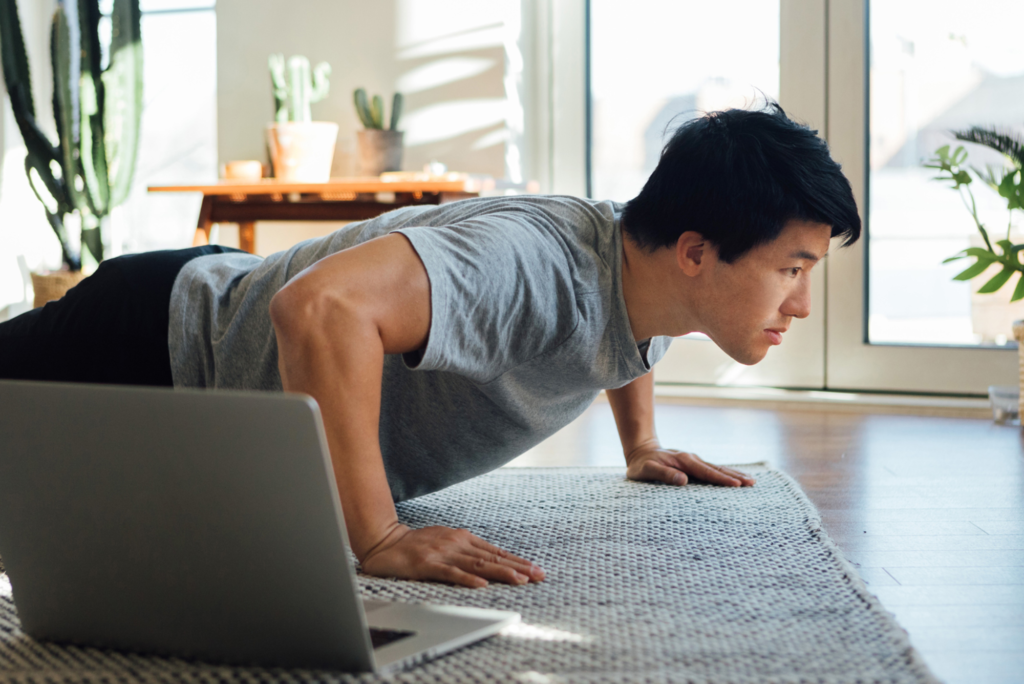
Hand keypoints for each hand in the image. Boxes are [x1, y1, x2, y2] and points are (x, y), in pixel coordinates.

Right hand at [360, 524, 545, 587]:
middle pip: (492, 558)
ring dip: (500, 572)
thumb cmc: (417, 544)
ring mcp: (443, 553)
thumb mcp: (446, 542)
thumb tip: (491, 560)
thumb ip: (466, 551)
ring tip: (519, 580)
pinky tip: (482, 585)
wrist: (384, 542)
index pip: (495, 552)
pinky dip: (467, 579)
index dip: (517, 560)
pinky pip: (451, 573)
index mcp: (462, 538)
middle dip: (517, 567)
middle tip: (538, 575)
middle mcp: (456, 543)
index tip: (536, 569)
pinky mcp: (428, 564)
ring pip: (477, 565)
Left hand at [625, 441, 755, 487]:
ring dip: (734, 474)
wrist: (640, 451)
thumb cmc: (641, 465)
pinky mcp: (694, 465)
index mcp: (683, 461)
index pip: (706, 472)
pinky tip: (736, 478)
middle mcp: (692, 459)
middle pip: (717, 469)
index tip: (737, 485)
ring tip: (751, 481)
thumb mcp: (646, 470)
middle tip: (753, 483)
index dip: (722, 479)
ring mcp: (694, 461)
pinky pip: (713, 469)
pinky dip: (726, 473)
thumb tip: (683, 480)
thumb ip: (663, 475)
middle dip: (735, 476)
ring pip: (717, 468)